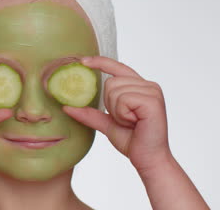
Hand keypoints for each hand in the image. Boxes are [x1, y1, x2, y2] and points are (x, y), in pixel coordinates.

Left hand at [62, 56, 170, 171]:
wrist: (148, 159)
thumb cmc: (132, 140)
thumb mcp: (107, 124)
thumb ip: (90, 114)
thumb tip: (67, 107)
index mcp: (140, 87)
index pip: (118, 67)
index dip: (100, 62)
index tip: (83, 61)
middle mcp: (148, 85)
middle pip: (110, 82)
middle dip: (110, 105)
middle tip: (125, 120)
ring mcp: (152, 91)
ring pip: (115, 91)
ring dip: (117, 112)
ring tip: (131, 122)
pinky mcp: (152, 100)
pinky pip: (123, 100)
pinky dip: (123, 114)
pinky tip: (135, 122)